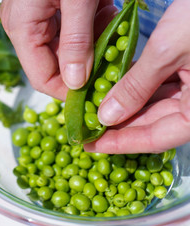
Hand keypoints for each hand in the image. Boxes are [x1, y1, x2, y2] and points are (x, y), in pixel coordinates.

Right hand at [0, 0, 116, 100]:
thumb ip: (77, 40)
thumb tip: (76, 83)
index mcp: (22, 28)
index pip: (42, 78)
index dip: (70, 92)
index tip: (100, 95)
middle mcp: (24, 27)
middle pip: (56, 64)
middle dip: (89, 63)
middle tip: (118, 58)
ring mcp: (35, 17)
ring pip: (67, 47)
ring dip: (94, 42)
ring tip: (115, 28)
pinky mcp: (48, 7)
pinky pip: (70, 29)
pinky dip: (91, 26)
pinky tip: (107, 14)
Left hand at [85, 0, 189, 153]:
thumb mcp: (166, 51)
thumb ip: (136, 87)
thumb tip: (106, 116)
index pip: (156, 138)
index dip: (120, 143)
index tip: (91, 145)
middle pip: (154, 124)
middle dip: (118, 125)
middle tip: (86, 126)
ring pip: (154, 106)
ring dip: (124, 106)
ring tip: (93, 108)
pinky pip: (159, 86)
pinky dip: (136, 88)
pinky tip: (113, 87)